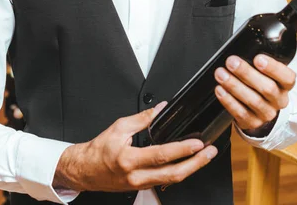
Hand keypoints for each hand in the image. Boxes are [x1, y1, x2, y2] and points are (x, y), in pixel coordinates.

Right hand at [53, 103, 217, 192]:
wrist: (86, 170)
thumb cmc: (99, 149)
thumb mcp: (119, 127)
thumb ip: (141, 119)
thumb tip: (160, 109)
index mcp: (129, 159)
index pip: (161, 155)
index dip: (182, 150)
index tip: (197, 143)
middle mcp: (136, 176)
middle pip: (173, 175)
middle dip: (195, 164)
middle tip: (210, 153)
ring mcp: (140, 184)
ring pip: (171, 181)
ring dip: (191, 169)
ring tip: (204, 157)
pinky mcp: (142, 187)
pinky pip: (164, 181)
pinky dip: (178, 172)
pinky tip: (188, 164)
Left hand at [214, 54, 295, 133]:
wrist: (259, 111)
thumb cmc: (260, 81)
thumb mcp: (266, 70)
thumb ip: (263, 55)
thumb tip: (263, 32)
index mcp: (285, 85)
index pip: (287, 77)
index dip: (274, 68)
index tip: (258, 58)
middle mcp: (279, 100)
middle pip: (268, 88)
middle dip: (247, 73)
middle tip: (231, 62)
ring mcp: (267, 113)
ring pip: (253, 101)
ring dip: (234, 85)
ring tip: (221, 74)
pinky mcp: (252, 123)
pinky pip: (240, 113)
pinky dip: (229, 101)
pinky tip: (220, 89)